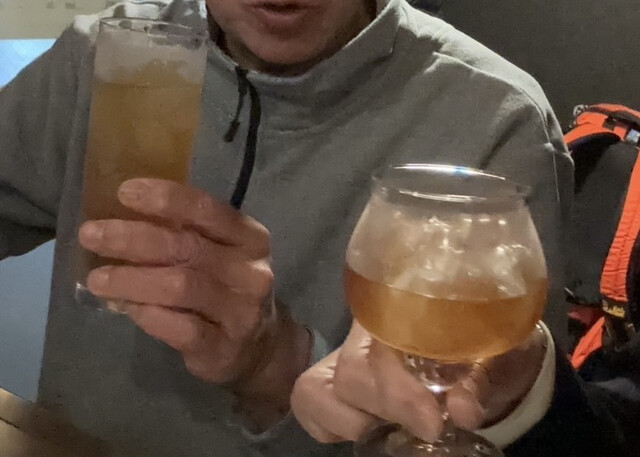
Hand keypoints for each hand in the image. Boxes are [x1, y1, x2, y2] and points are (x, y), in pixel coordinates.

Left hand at [79, 178, 309, 427]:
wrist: (260, 346)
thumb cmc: (228, 288)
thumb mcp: (221, 253)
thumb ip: (186, 235)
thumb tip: (121, 218)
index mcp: (251, 238)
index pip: (207, 210)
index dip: (165, 198)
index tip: (124, 192)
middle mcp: (250, 272)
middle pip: (186, 247)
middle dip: (132, 238)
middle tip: (91, 234)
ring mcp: (240, 311)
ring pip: (180, 286)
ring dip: (131, 280)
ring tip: (97, 279)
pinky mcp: (223, 347)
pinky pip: (179, 327)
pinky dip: (147, 315)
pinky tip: (125, 308)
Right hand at [291, 322, 546, 443]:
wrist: (489, 356)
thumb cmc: (492, 348)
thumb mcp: (499, 356)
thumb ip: (483, 377)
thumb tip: (461, 411)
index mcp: (403, 307)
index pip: (381, 335)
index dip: (399, 385)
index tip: (434, 421)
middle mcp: (366, 330)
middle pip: (351, 368)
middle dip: (387, 406)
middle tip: (432, 428)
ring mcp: (344, 356)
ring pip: (318, 385)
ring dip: (349, 418)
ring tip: (388, 428)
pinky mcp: (335, 383)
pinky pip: (308, 401)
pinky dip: (327, 423)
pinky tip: (364, 429)